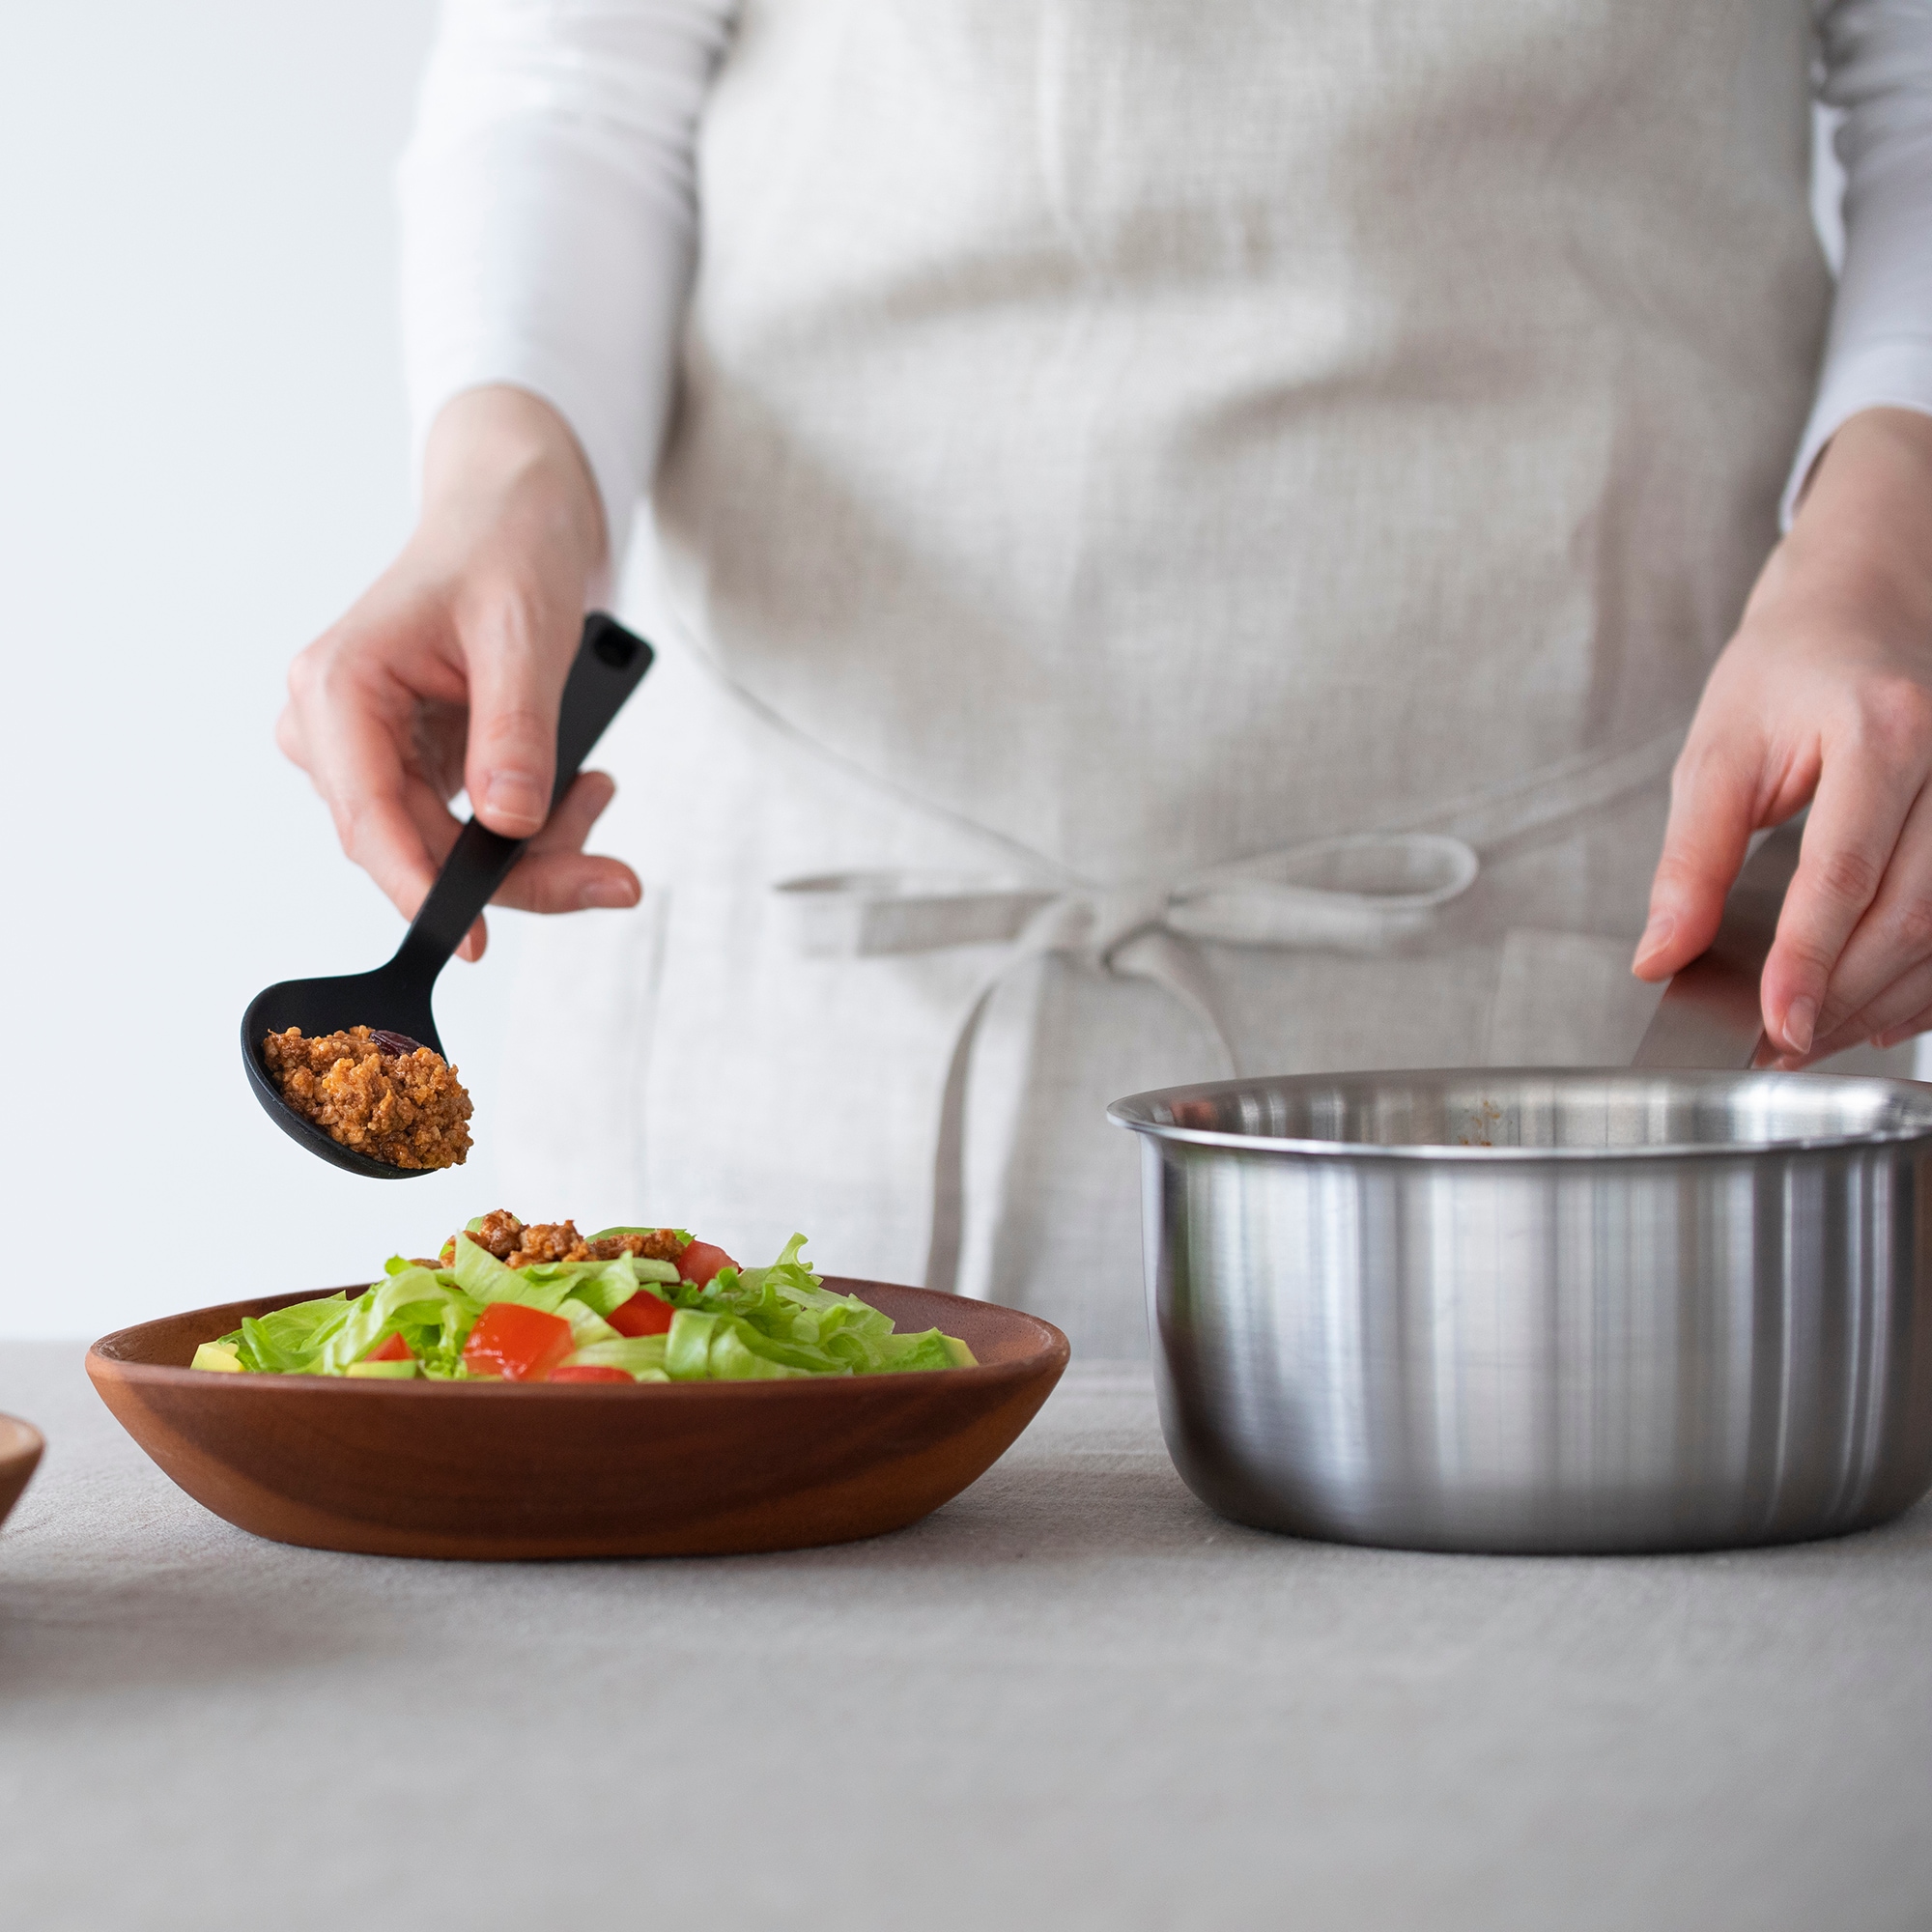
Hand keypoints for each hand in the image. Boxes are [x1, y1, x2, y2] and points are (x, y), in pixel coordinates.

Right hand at [277, 385, 640, 960]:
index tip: (474, 941)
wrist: (513, 511)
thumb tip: (508, 826)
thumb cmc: (506, 547)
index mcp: (338, 687)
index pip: (368, 817)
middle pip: (413, 847)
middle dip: (517, 872)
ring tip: (601, 797)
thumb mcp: (522, 634)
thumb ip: (514, 734)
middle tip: (613, 877)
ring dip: (534, 850)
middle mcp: (334, 725)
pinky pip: (467, 829)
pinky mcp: (409, 762)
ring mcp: (369, 749)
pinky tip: (582, 793)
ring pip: (446, 849)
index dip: (422, 889)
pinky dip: (531, 829)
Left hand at [1633, 407, 1931, 1063]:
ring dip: (1887, 999)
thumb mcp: (1715, 753)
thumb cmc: (1786, 673)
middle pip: (1913, 911)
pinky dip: (1927, 978)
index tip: (1777, 1023)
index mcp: (1880, 729)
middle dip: (1846, 994)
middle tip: (1783, 1046)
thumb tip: (1659, 955)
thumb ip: (1687, 861)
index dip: (1809, 959)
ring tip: (1817, 1038)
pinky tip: (1877, 1011)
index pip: (1844, 871)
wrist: (1863, 611)